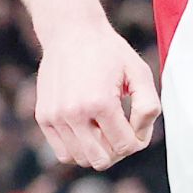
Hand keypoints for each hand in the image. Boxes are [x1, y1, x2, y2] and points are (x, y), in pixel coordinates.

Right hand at [30, 22, 160, 168]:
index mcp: (99, 103)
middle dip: (119, 150)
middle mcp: (72, 113)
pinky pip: (63, 152)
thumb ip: (149, 107)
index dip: (138, 140)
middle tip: (123, 129)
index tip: (138, 123)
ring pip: (80, 159)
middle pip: (102, 160)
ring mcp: (54, 117)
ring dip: (98, 151)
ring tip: (106, 129)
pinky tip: (90, 129)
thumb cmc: (110, 52)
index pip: (125, 146)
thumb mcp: (140, 73)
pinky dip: (79, 148)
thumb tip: (139, 136)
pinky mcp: (43, 117)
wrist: (70, 32)